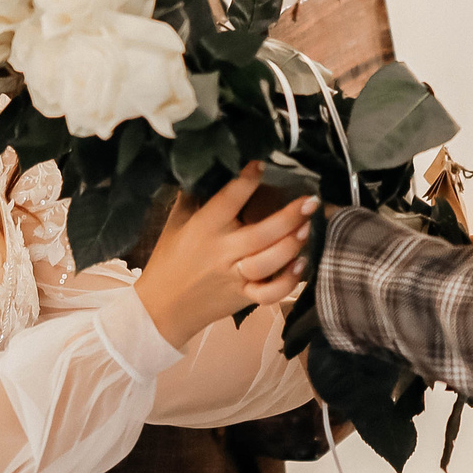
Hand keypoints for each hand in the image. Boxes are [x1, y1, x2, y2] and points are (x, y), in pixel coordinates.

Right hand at [134, 166, 318, 348]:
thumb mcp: (175, 223)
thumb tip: (208, 166)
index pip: (228, 200)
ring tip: (308, 227)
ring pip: (268, 263)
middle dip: (288, 217)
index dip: (247, 180)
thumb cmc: (168, 260)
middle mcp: (222, 252)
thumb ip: (193, 196)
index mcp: (203, 228)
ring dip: (291, 245)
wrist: (161, 309)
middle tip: (310, 200)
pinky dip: (287, 282)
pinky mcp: (243, 297)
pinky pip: (269, 294)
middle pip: (260, 234)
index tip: (263, 164)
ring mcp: (234, 277)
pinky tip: (301, 265)